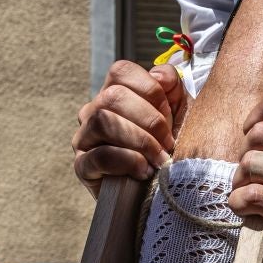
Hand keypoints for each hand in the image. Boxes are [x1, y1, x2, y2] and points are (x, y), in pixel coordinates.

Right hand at [73, 59, 187, 193]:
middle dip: (149, 120)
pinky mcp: (82, 166)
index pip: (120, 71)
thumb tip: (158, 75)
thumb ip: (172, 86)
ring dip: (139, 140)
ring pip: (102, 121)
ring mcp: (84, 138)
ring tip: (159, 159)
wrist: (161, 192)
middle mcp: (94, 111)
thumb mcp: (180, 112)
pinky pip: (98, 155)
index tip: (170, 113)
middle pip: (112, 96)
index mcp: (115, 92)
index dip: (149, 89)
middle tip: (169, 142)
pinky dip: (127, 161)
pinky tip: (144, 171)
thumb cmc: (171, 147)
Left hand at [228, 79, 262, 262]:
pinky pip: (254, 196)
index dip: (255, 118)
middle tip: (251, 168)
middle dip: (246, 152)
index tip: (253, 135)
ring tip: (248, 188)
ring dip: (240, 179)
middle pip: (261, 134)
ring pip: (253, 164)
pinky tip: (245, 206)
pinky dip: (239, 201)